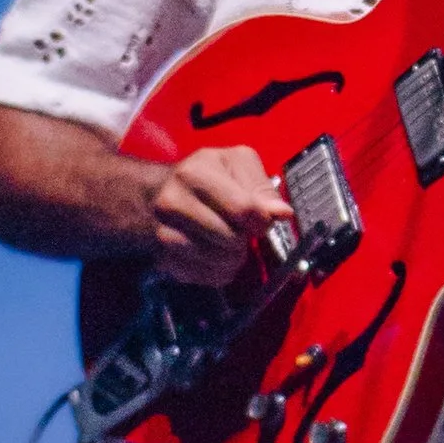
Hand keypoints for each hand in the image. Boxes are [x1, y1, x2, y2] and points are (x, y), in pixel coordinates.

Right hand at [148, 142, 286, 286]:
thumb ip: (263, 189)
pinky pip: (205, 277)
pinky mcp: (164, 260)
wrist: (159, 194)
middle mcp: (172, 203)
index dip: (260, 220)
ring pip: (219, 262)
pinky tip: (216, 256)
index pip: (242, 209)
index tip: (259, 220)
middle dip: (244, 239)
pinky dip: (219, 272)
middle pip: (230, 239)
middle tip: (240, 231)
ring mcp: (163, 234)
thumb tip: (283, 214)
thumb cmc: (207, 177)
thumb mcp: (237, 165)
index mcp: (194, 174)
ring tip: (229, 243)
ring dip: (233, 258)